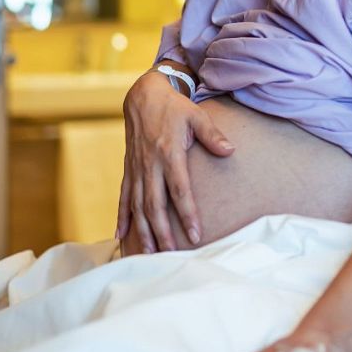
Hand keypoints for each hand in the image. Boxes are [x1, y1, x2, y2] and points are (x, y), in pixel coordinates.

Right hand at [117, 68, 233, 251]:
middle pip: (156, 204)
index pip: (180, 190)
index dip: (187, 213)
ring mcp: (137, 168)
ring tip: (148, 253)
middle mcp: (150, 164)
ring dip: (142, 230)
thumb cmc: (175, 108)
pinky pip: (124, 196)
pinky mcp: (129, 169)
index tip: (195, 234)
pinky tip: (121, 236)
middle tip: (171, 254)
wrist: (144, 96)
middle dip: (163, 231)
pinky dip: (122, 216)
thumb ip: (212, 135)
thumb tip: (230, 150)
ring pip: (138, 205)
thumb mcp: (197, 116)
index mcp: (169, 153)